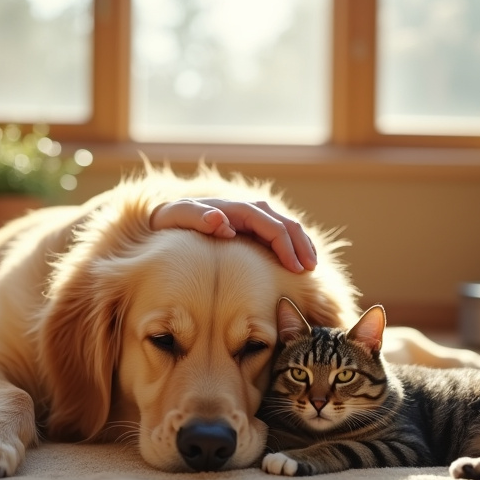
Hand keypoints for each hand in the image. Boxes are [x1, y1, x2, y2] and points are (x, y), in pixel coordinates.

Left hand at [150, 198, 316, 272]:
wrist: (169, 216)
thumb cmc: (173, 220)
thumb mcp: (178, 217)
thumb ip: (197, 217)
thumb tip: (221, 221)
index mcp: (236, 209)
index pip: (271, 226)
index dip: (286, 246)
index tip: (295, 269)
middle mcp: (248, 209)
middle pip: (285, 224)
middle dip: (301, 246)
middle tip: (310, 270)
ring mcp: (252, 216)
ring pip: (287, 226)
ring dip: (302, 244)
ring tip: (310, 266)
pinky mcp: (252, 226)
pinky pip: (280, 232)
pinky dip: (293, 244)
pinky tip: (299, 259)